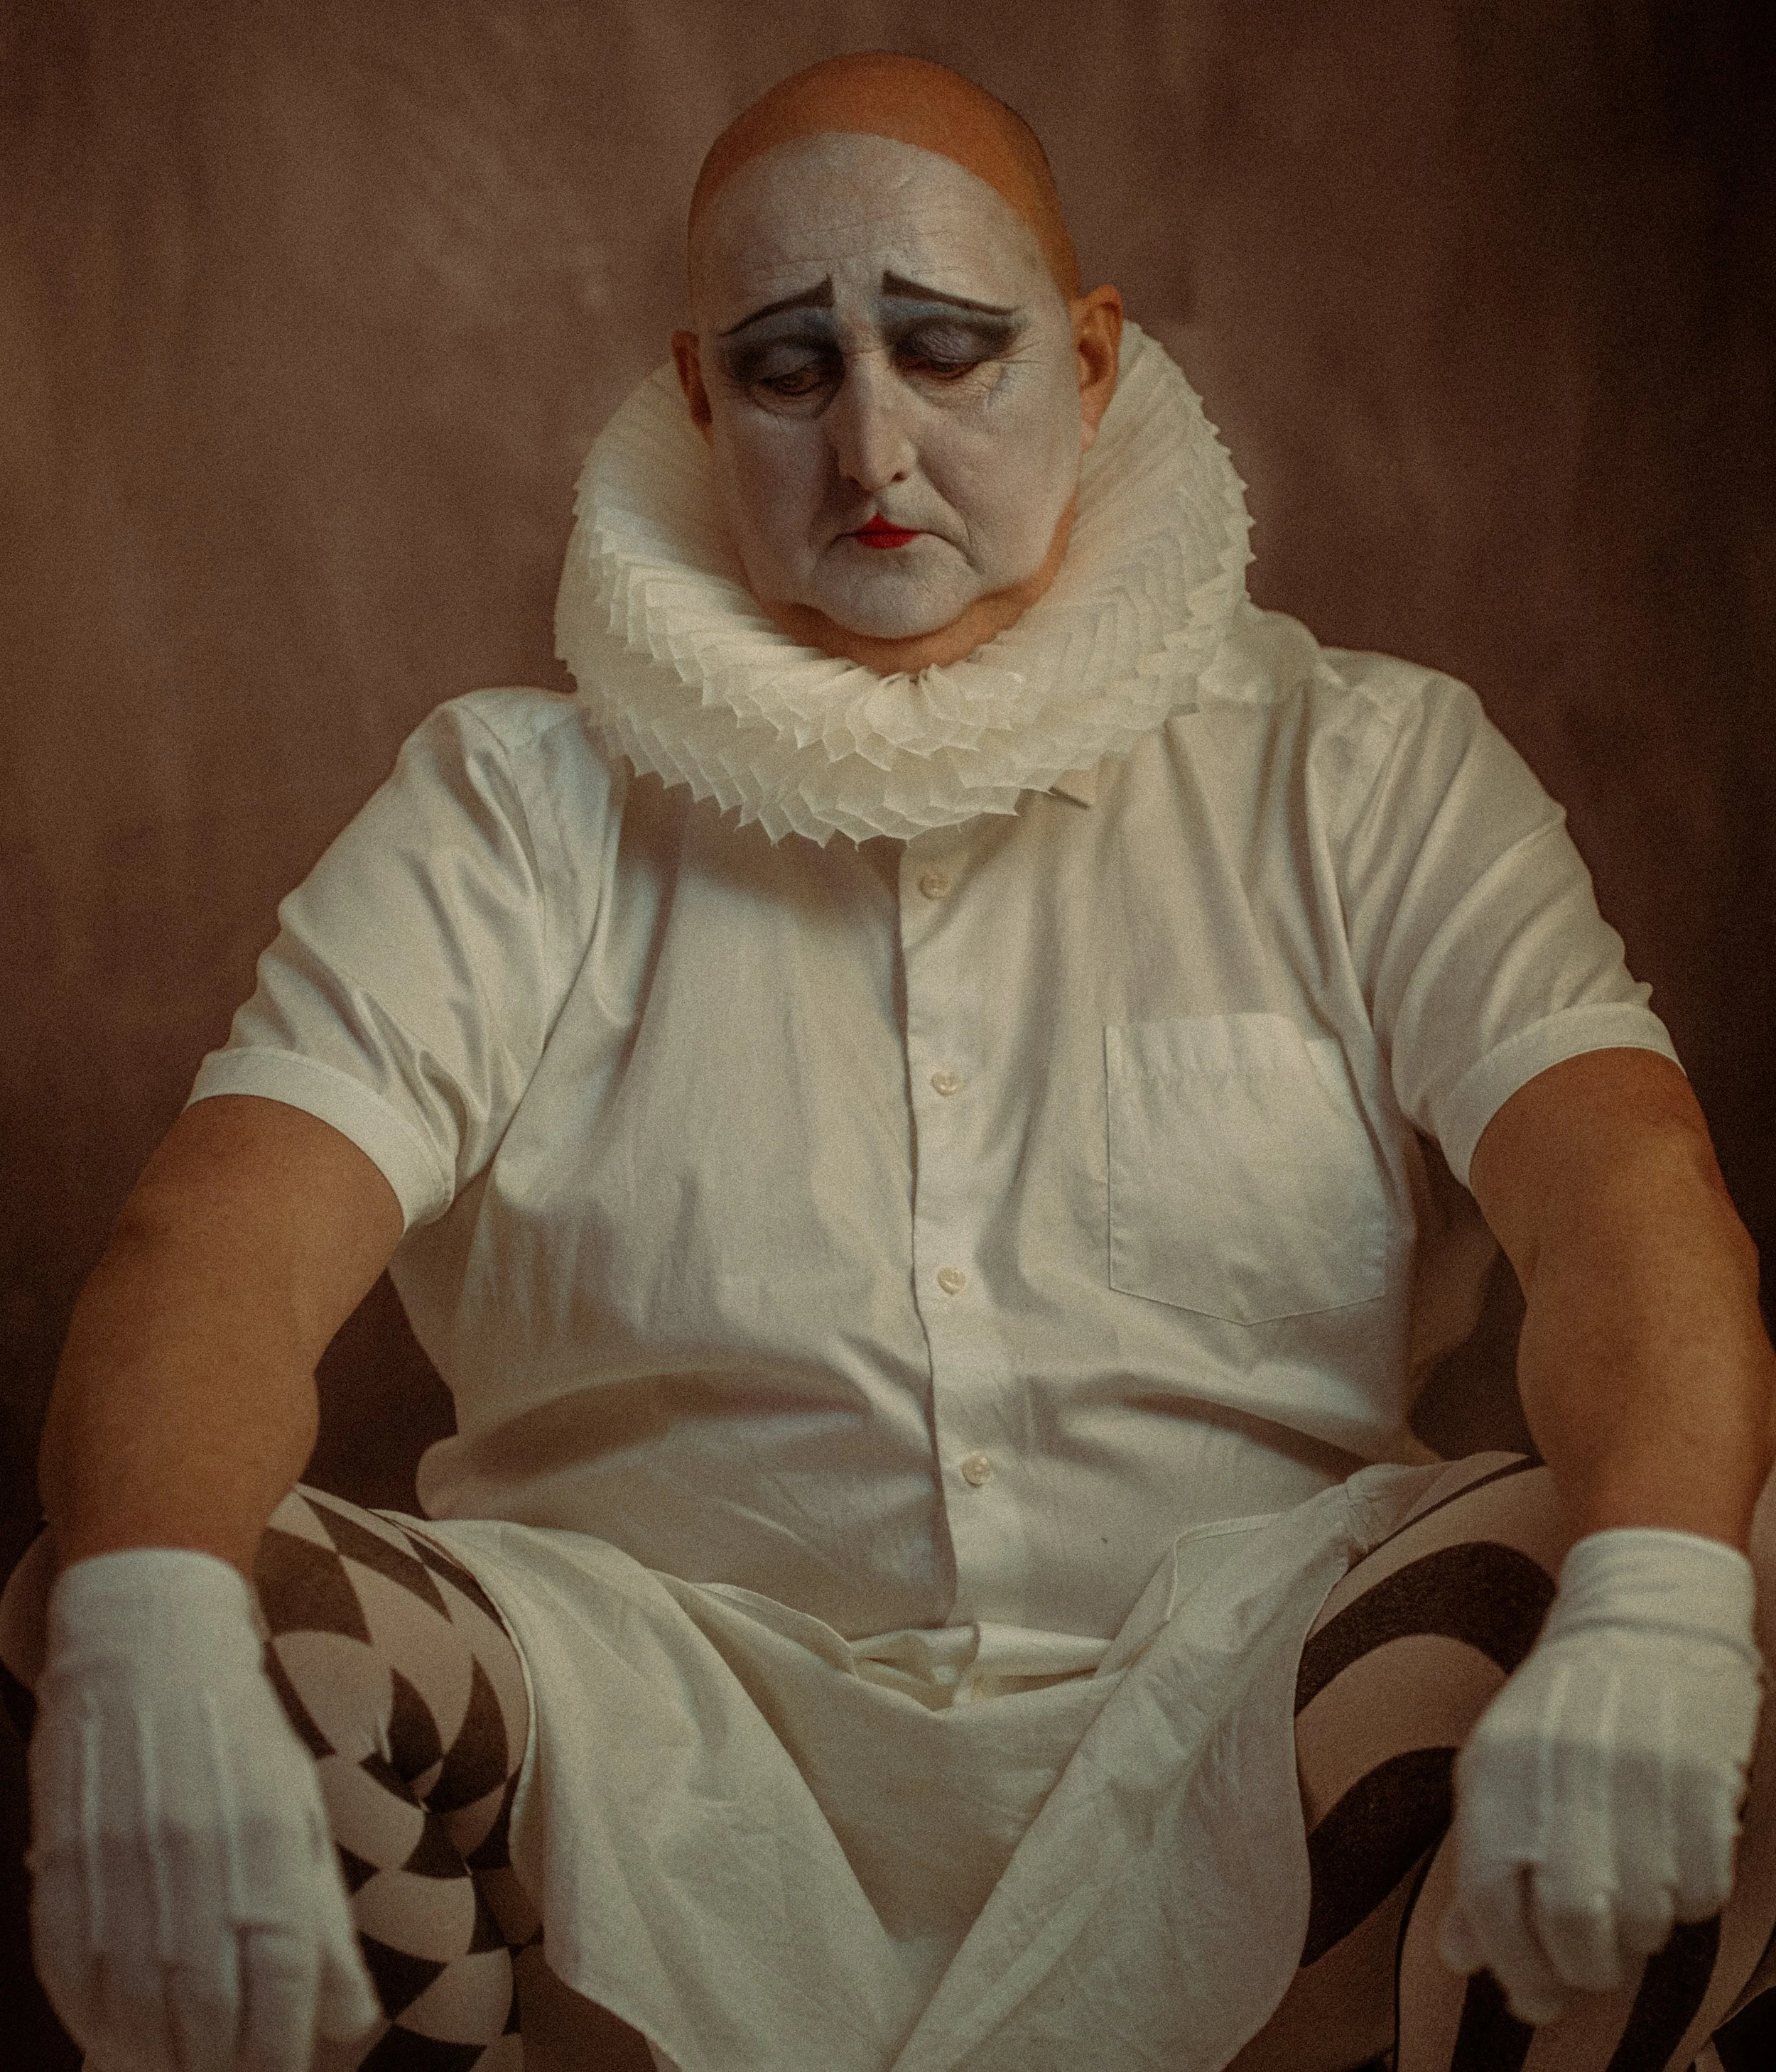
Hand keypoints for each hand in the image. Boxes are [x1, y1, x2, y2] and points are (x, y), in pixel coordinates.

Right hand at [27, 1548, 380, 2071]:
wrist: (149, 1656)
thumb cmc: (242, 1744)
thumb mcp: (303, 1819)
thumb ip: (324, 1926)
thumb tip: (351, 2030)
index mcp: (271, 1843)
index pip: (280, 1987)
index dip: (282, 2053)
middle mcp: (198, 1860)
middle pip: (206, 2018)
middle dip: (221, 2067)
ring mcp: (124, 1867)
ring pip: (136, 2016)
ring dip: (159, 2059)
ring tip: (178, 2067)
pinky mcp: (65, 1870)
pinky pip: (75, 1982)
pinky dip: (97, 2025)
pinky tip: (120, 2035)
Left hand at [1438, 1527, 1760, 2024]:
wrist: (1640, 1616)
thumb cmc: (1559, 1708)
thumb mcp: (1496, 1769)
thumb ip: (1477, 1862)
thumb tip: (1460, 1959)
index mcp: (1495, 1770)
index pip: (1491, 1899)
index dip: (1511, 1965)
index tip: (1530, 1996)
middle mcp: (1558, 1775)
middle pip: (1569, 1925)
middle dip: (1582, 1966)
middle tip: (1591, 1963)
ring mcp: (1632, 1776)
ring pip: (1642, 1919)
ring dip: (1639, 1933)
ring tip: (1634, 1900)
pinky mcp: (1699, 1778)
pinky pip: (1699, 1889)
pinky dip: (1689, 1899)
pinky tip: (1675, 1865)